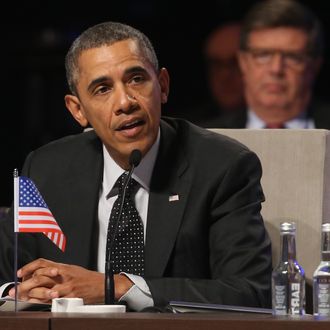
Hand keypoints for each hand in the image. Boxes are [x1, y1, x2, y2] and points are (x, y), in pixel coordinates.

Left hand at [8, 258, 132, 303]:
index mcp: (63, 267)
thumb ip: (58, 272)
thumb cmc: (88, 279)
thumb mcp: (73, 271)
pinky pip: (60, 295)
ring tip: (26, 296)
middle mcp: (64, 274)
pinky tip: (48, 297)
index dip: (29, 267)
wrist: (102, 284)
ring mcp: (68, 284)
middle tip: (17, 289)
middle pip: (41, 274)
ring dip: (34, 292)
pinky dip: (53, 296)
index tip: (20, 273)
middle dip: (26, 283)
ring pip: (47, 285)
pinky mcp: (73, 293)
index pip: (43, 262)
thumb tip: (44, 275)